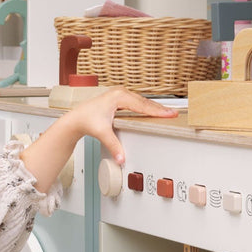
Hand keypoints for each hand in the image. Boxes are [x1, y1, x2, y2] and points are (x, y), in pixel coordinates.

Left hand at [62, 88, 177, 166]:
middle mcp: (121, 93)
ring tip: (167, 113)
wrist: (76, 118)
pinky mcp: (120, 98)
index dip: (157, 111)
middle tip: (174, 113)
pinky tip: (153, 111)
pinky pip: (137, 102)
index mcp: (119, 97)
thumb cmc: (86, 120)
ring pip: (142, 101)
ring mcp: (120, 94)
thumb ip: (113, 146)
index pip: (143, 106)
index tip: (169, 114)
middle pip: (145, 102)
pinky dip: (146, 107)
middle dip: (160, 108)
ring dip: (154, 107)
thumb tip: (121, 158)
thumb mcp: (102, 133)